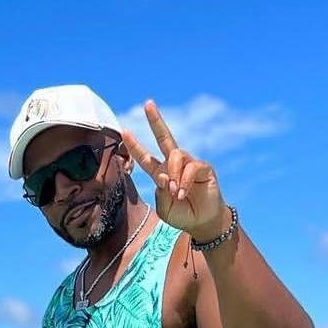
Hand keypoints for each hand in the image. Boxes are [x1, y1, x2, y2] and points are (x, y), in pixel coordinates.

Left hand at [122, 100, 228, 240]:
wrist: (202, 223)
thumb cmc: (182, 215)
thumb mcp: (164, 208)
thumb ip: (160, 192)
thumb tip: (165, 176)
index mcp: (160, 174)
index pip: (145, 157)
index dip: (135, 146)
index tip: (124, 131)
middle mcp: (174, 165)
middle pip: (164, 137)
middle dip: (155, 120)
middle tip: (148, 104)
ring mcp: (189, 164)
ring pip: (176, 155)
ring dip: (173, 173)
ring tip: (176, 193)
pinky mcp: (203, 168)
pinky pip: (191, 166)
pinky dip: (184, 180)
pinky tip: (183, 193)